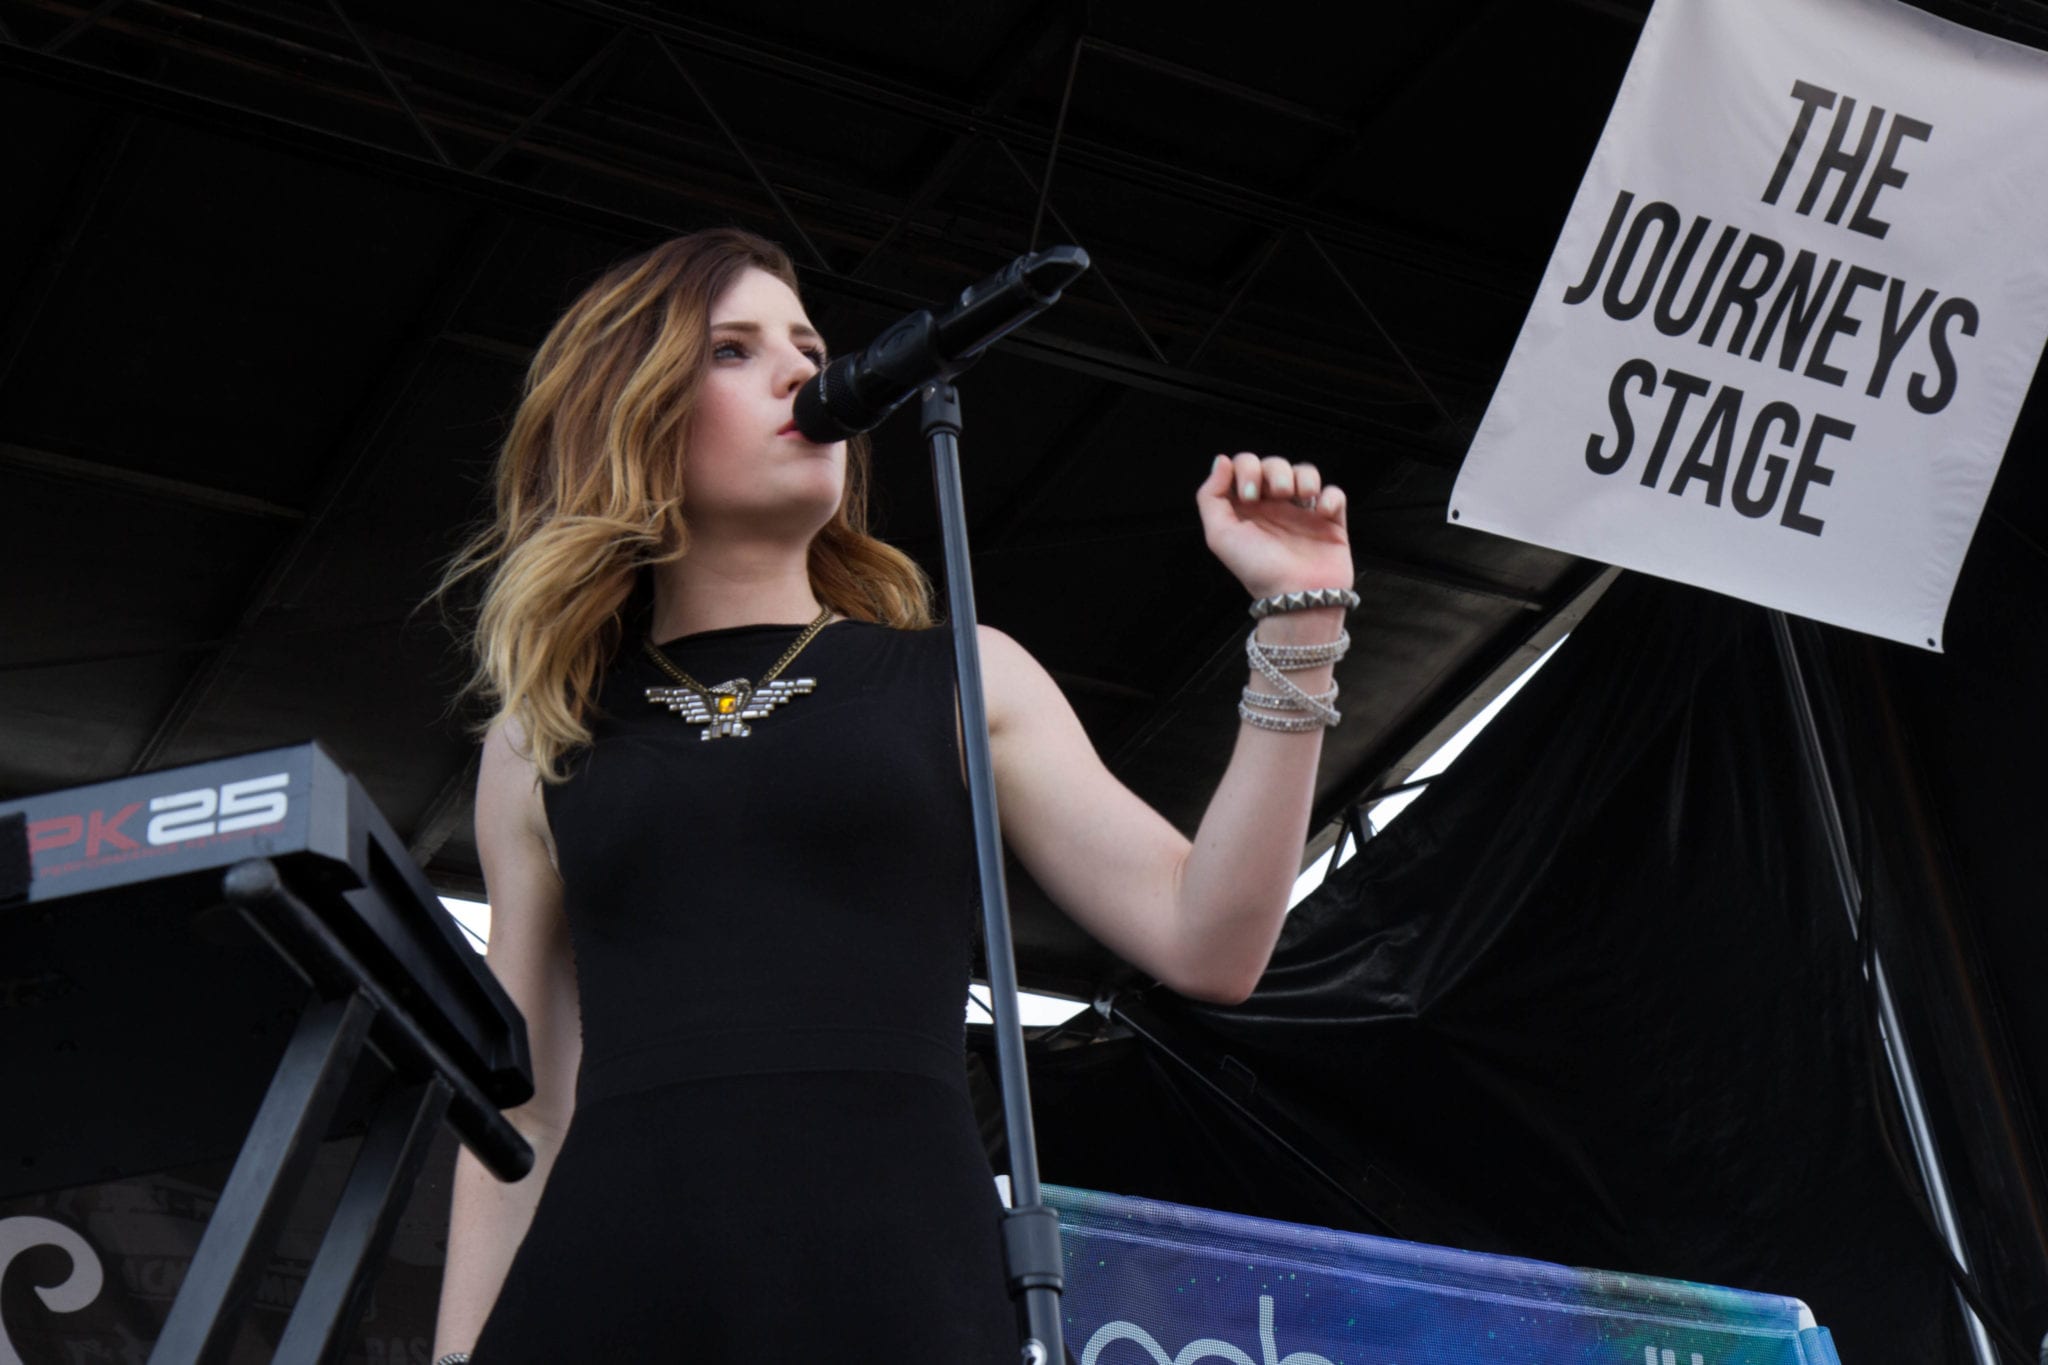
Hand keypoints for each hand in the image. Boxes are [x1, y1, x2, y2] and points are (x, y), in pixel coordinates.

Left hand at [1195, 453, 1351, 600]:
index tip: (1249, 495)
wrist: (1296, 596)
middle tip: (1276, 495)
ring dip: (1303, 476)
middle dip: (1275, 470)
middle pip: (1275, 464)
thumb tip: (1221, 461)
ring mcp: (1303, 512)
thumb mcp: (1219, 535)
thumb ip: (1211, 496)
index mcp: (1247, 507)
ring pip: (1305, 472)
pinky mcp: (1330, 521)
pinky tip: (1321, 513)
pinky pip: (1334, 493)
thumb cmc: (1257, 569)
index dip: (1247, 468)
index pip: (1245, 465)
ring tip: (1301, 498)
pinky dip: (1330, 496)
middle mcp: (1274, 506)